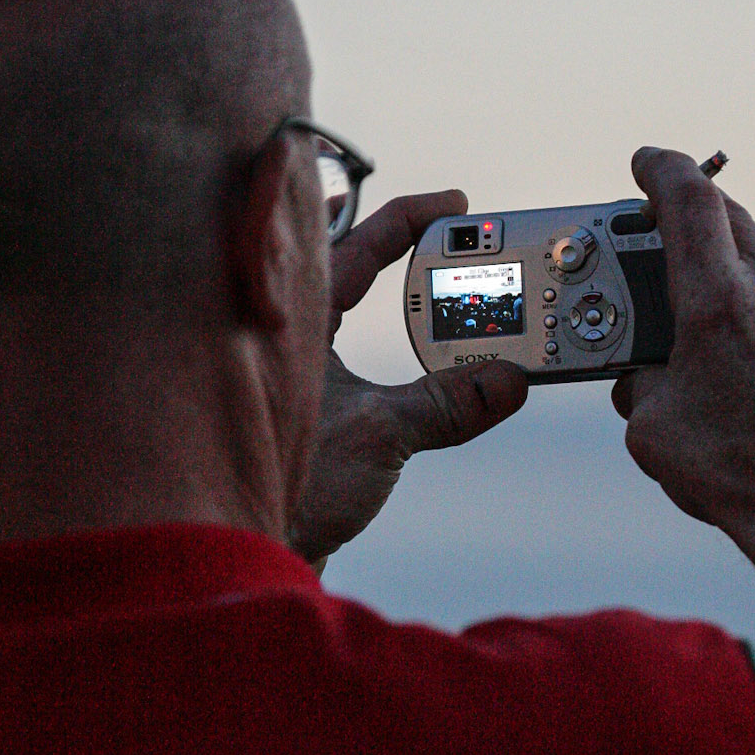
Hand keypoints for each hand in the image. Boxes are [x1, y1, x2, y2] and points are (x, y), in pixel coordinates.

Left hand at [289, 191, 527, 568]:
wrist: (245, 551)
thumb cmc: (293, 490)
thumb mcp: (382, 437)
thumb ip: (448, 405)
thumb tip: (509, 380)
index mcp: (293, 322)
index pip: (353, 246)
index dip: (407, 218)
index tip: (454, 203)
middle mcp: (279, 336)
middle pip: (333, 262)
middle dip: (380, 236)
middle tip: (437, 223)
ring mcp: (280, 370)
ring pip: (327, 304)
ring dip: (367, 280)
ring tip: (412, 262)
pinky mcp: (288, 407)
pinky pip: (330, 347)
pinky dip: (362, 331)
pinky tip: (384, 344)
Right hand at [610, 147, 754, 582]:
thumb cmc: (737, 475)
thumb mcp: (651, 430)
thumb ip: (638, 383)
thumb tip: (642, 375)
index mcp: (718, 301)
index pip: (688, 199)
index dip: (660, 168)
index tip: (644, 162)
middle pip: (730, 214)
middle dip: (689, 210)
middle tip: (659, 226)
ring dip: (735, 244)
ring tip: (706, 274)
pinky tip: (753, 320)